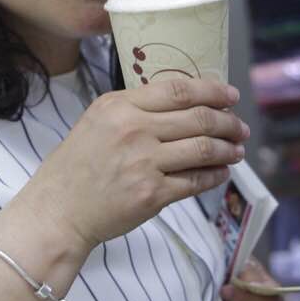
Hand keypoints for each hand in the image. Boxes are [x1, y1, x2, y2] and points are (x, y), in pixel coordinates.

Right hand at [12, 77, 248, 258]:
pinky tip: (221, 172)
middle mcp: (134, 130)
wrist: (58, 210)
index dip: (212, 91)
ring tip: (237, 150)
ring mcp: (145, 163)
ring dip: (229, 149)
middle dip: (228, 122)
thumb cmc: (76, 166)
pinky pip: (196, 181)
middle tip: (241, 127)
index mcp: (120, 106)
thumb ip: (135, 109)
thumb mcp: (98, 121)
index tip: (231, 95)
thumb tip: (185, 104)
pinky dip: (215, 176)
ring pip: (204, 149)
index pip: (179, 90)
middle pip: (199, 118)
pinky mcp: (152, 194)